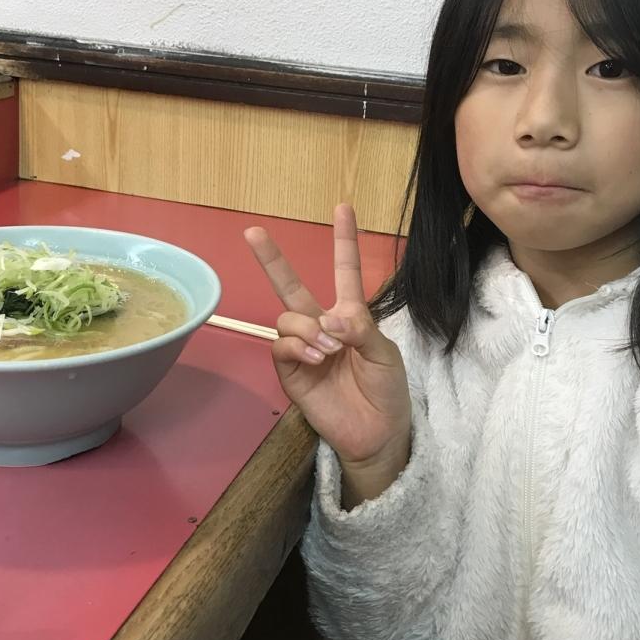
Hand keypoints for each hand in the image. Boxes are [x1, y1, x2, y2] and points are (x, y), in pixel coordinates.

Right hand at [244, 203, 411, 501]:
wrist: (376, 433)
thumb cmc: (387, 391)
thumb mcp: (384, 354)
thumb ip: (360, 329)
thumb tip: (330, 319)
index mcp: (351, 315)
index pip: (344, 271)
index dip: (344, 240)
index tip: (342, 207)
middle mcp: (322, 325)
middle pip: (291, 285)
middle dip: (272, 259)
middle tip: (253, 232)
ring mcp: (303, 347)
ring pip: (288, 317)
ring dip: (306, 328)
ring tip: (327, 350)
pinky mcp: (290, 371)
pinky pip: (281, 345)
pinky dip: (297, 345)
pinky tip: (315, 358)